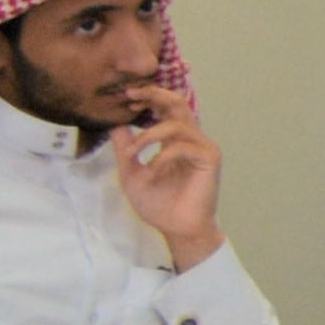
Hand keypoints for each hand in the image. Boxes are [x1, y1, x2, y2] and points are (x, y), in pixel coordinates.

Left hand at [113, 108, 224, 271]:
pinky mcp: (209, 159)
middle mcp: (190, 139)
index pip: (165, 109)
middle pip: (178, 103)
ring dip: (150, 134)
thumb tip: (115, 124)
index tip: (125, 95)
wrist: (176, 229)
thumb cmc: (157, 204)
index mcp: (174, 141)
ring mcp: (202, 147)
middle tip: (131, 95)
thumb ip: (125, 149)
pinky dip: (163, 155)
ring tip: (133, 150)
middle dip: (154, 95)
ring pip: (178, 124)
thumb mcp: (131, 173)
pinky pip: (184, 146)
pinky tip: (152, 169)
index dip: (148, 98)